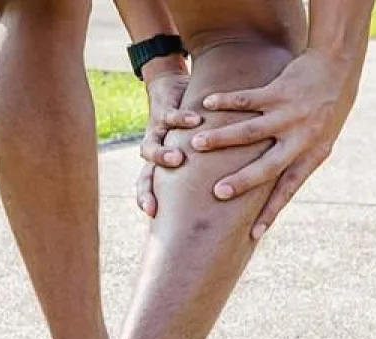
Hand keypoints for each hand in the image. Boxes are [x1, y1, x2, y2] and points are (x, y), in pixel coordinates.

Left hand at [136, 58, 201, 216]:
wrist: (171, 85)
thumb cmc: (192, 127)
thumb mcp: (197, 152)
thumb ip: (205, 173)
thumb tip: (229, 198)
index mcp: (162, 164)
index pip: (150, 187)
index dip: (147, 200)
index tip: (152, 216)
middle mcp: (157, 150)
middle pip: (145, 175)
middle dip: (149, 189)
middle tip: (156, 204)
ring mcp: (158, 131)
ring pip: (151, 147)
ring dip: (163, 155)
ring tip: (179, 159)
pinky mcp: (165, 110)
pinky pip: (171, 117)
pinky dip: (183, 120)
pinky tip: (198, 120)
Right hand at [194, 49, 363, 239]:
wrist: (337, 69)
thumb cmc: (327, 109)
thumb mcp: (321, 139)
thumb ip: (299, 160)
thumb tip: (277, 188)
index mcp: (312, 155)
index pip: (289, 189)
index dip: (272, 211)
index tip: (255, 233)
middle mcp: (301, 138)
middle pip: (268, 166)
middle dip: (242, 181)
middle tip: (218, 193)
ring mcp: (290, 115)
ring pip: (250, 132)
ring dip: (221, 138)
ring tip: (196, 144)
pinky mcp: (279, 92)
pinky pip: (247, 99)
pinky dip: (225, 101)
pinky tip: (207, 104)